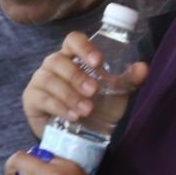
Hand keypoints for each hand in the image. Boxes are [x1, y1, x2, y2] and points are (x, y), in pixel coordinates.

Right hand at [23, 32, 147, 138]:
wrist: (78, 134)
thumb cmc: (96, 106)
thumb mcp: (116, 93)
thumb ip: (129, 80)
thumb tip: (143, 67)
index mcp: (73, 56)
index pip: (72, 40)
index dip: (83, 47)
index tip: (98, 62)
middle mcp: (53, 64)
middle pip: (58, 60)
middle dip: (77, 76)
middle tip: (94, 92)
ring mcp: (40, 81)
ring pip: (50, 80)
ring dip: (69, 95)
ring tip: (86, 110)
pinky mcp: (31, 99)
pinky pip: (42, 99)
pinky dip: (59, 107)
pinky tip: (73, 117)